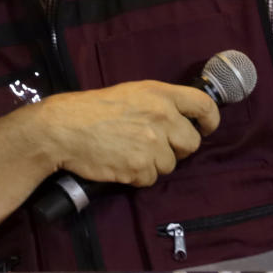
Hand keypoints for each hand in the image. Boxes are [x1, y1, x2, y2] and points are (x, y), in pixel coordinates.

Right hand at [0, 80, 218, 253]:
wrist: (62, 128)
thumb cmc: (89, 109)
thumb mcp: (128, 93)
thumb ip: (156, 104)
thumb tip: (179, 120)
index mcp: (160, 93)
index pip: (204, 105)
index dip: (210, 120)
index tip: (206, 128)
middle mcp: (162, 116)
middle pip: (191, 143)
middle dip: (176, 148)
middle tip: (153, 146)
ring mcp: (153, 143)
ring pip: (170, 165)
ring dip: (152, 164)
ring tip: (127, 153)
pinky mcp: (141, 166)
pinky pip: (150, 179)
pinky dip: (137, 176)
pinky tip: (119, 164)